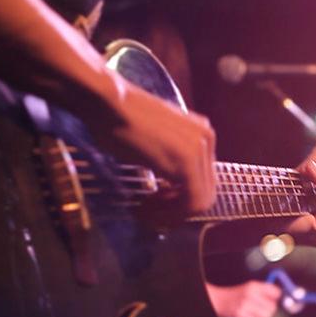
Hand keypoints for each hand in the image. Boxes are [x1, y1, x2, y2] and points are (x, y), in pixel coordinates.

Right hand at [94, 82, 215, 217]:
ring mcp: (200, 150)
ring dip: (170, 214)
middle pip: (204, 192)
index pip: (202, 179)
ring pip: (200, 202)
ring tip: (143, 210)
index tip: (152, 201)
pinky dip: (168, 213)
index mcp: (202, 133)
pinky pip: (190, 202)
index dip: (178, 198)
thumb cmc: (119, 118)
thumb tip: (170, 190)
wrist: (108, 102)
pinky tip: (144, 208)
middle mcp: (207, 139)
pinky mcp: (186, 162)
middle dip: (176, 209)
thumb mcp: (155, 140)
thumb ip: (171, 159)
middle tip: (147, 211)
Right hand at [205, 281, 281, 316]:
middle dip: (270, 309)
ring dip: (263, 316)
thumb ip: (265, 290)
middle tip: (264, 308)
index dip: (278, 297)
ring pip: (266, 316)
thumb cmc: (237, 295)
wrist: (218, 300)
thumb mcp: (250, 288)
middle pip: (272, 306)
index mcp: (253, 286)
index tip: (275, 300)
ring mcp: (245, 305)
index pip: (275, 292)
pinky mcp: (240, 316)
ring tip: (255, 313)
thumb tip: (281, 296)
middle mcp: (249, 294)